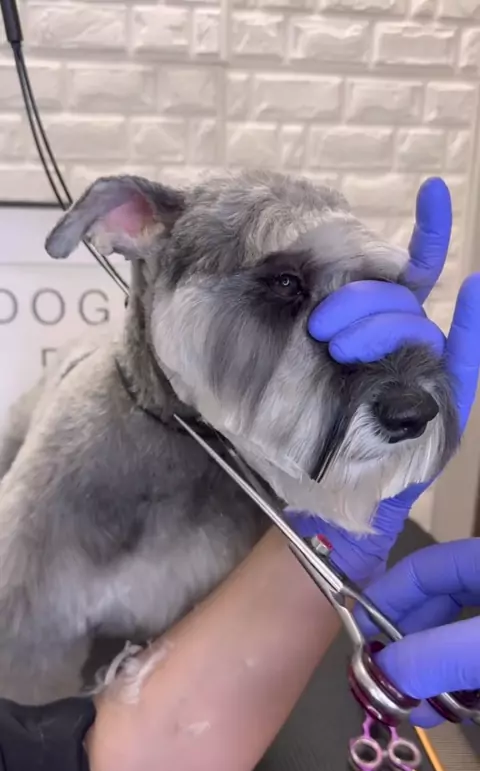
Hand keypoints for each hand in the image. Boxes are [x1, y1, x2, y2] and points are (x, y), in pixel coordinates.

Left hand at [289, 178, 479, 582]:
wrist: (324, 489)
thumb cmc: (308, 426)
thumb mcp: (288, 368)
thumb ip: (296, 330)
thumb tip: (285, 295)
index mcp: (382, 331)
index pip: (411, 273)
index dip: (427, 232)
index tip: (432, 190)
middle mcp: (411, 344)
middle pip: (399, 300)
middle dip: (359, 303)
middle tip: (323, 329)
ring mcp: (428, 370)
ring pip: (415, 325)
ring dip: (381, 323)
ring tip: (338, 347)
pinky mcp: (442, 401)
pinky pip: (465, 359)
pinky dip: (473, 326)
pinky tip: (475, 291)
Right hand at [359, 539, 479, 727]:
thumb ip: (437, 656)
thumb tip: (382, 672)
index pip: (421, 568)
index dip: (385, 599)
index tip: (359, 637)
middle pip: (438, 607)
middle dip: (408, 649)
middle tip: (389, 687)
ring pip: (459, 639)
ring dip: (434, 675)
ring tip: (421, 712)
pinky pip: (477, 661)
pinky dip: (463, 684)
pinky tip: (453, 710)